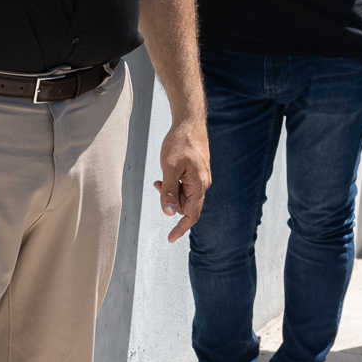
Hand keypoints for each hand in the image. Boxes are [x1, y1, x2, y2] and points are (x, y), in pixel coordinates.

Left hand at [154, 117, 210, 242]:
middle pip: (186, 205)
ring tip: (161, 178)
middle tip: (158, 186)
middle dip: (171, 201)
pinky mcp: (196, 171)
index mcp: (199, 185)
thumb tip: (168, 213)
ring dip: (171, 191)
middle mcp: (202, 184)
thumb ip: (169, 191)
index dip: (181, 228)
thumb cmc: (180, 142)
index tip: (170, 239)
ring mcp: (200, 177)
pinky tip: (166, 174)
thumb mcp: (170, 168)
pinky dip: (173, 184)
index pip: (192, 214)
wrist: (189, 122)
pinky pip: (184, 185)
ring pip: (184, 195)